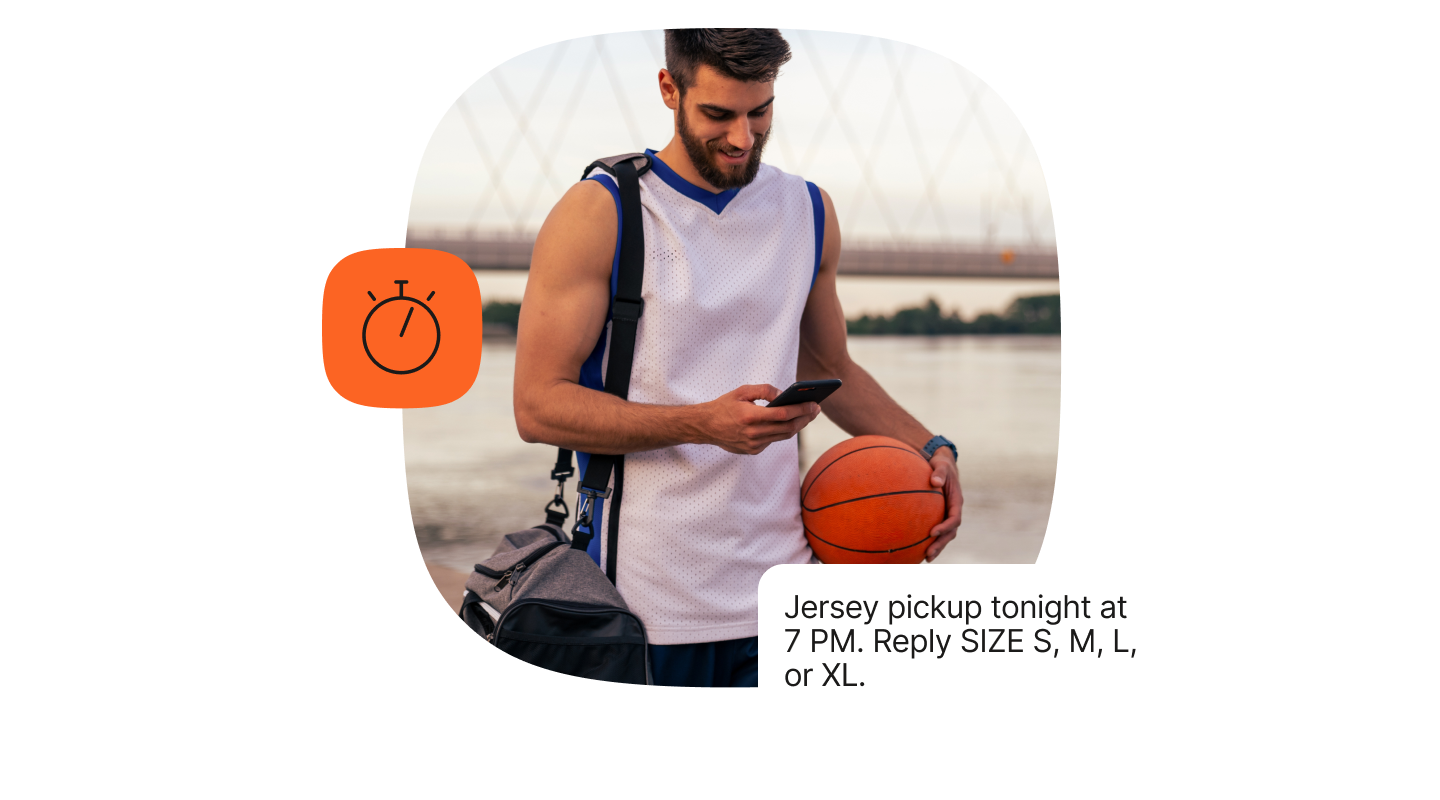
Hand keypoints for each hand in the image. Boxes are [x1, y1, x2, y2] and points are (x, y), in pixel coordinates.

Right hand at [701, 384, 820, 454]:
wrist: (705, 426)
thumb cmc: (724, 406)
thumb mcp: (742, 391)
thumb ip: (764, 390)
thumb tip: (784, 394)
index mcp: (750, 416)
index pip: (783, 414)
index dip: (802, 409)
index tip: (814, 404)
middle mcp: (753, 433)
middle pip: (788, 428)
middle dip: (805, 418)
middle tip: (815, 409)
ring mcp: (753, 444)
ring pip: (783, 436)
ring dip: (798, 426)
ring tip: (807, 415)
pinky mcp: (753, 450)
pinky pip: (773, 440)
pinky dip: (782, 431)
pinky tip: (789, 423)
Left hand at [924, 448, 962, 561]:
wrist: (943, 467)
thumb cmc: (941, 466)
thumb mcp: (941, 466)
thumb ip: (939, 473)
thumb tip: (934, 481)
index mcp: (956, 501)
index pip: (954, 518)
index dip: (945, 527)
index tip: (932, 532)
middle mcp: (953, 510)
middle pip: (950, 532)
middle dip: (941, 544)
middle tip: (928, 554)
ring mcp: (948, 515)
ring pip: (945, 535)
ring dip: (937, 547)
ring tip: (926, 558)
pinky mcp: (940, 516)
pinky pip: (937, 531)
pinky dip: (931, 541)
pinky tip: (918, 549)